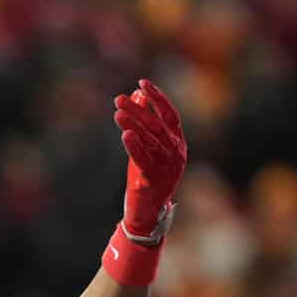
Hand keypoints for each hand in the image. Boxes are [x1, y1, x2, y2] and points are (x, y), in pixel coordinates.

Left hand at [113, 79, 186, 240]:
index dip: (157, 98)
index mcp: (178, 144)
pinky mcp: (154, 180)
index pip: (170, 114)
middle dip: (138, 110)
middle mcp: (176, 153)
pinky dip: (135, 145)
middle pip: (157, 125)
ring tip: (118, 112)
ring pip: (150, 141)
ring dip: (133, 124)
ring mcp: (167, 167)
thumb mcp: (146, 149)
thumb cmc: (147, 178)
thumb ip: (142, 125)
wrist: (149, 213)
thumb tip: (136, 95)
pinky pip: (144, 159)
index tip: (142, 83)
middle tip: (118, 99)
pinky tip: (125, 134)